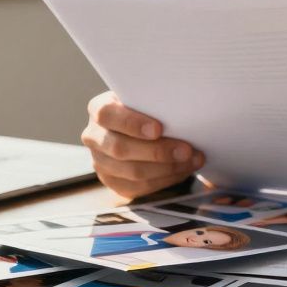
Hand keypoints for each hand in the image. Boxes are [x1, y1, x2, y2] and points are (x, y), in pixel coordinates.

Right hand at [81, 91, 203, 199]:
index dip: (132, 123)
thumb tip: (180, 110)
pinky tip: (183, 170)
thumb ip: (153, 103)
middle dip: (157, 151)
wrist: (139, 129)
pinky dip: (166, 180)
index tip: (158, 129)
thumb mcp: (145, 99)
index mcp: (99, 110)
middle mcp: (94, 137)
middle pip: (120, 149)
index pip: (107, 115)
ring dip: (168, 168)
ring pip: (133, 172)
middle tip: (186, 150)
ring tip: (192, 160)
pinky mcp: (113, 182)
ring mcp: (101, 162)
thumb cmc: (146, 110)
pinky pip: (140, 187)